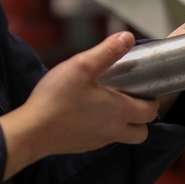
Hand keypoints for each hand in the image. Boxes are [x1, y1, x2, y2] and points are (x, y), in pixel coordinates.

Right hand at [0, 31, 158, 178]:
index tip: (143, 88)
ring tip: (108, 105)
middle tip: (130, 99)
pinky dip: (102, 129)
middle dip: (142, 118)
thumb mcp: (82, 66)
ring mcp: (98, 141)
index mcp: (120, 111)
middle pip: (142, 132)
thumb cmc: (57, 98)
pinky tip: (86, 113)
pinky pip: (102, 139)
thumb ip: (108, 51)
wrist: (32, 131)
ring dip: (123, 124)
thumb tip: (127, 37)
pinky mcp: (83, 146)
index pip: (151, 112)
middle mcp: (114, 130)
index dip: (152, 100)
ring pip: (122, 137)